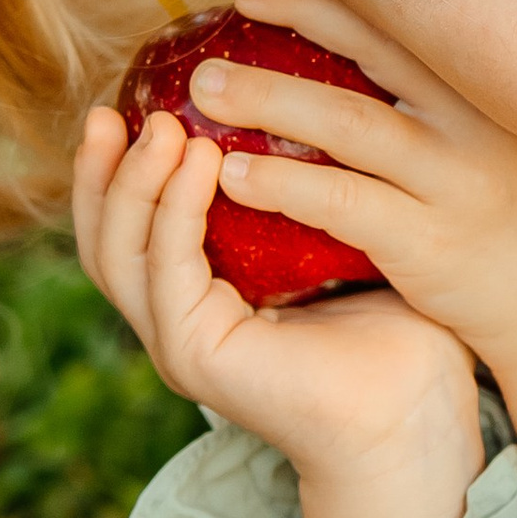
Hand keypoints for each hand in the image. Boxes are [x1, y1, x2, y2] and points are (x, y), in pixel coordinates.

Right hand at [74, 98, 480, 478]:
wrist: (416, 415)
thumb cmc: (398, 331)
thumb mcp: (338, 242)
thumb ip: (303, 190)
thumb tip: (306, 102)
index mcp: (201, 303)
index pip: (133, 230)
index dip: (120, 169)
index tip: (132, 103)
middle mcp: (178, 325)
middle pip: (104, 241)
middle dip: (100, 172)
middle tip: (110, 109)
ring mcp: (180, 345)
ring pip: (119, 255)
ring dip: (133, 183)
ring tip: (162, 125)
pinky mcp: (196, 357)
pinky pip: (170, 271)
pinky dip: (176, 211)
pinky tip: (201, 161)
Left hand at [162, 0, 516, 517]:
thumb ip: (465, 95)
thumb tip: (383, 44)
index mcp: (495, 87)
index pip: (411, 16)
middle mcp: (479, 122)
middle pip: (380, 47)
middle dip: (305, 9)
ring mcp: (455, 182)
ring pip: (350, 123)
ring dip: (270, 97)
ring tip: (205, 85)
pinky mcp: (431, 243)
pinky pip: (342, 204)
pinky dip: (285, 184)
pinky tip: (234, 175)